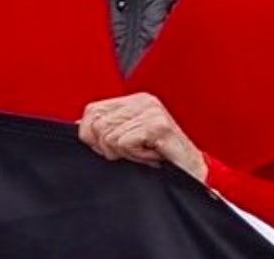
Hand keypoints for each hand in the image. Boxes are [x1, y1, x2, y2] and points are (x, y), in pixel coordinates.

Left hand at [79, 93, 207, 181]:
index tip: (113, 148)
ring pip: (109, 136)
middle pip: (97, 125)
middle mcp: (143, 101)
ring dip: (125, 153)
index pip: (91, 111)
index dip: (92, 136)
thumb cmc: (162, 158)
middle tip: (132, 152)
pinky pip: (124, 143)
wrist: (193, 172)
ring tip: (144, 152)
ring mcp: (151, 111)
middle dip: (108, 147)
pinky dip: (135, 156)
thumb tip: (79, 126)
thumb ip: (107, 129)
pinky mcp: (157, 125)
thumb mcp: (130, 139)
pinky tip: (151, 154)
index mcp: (135, 100)